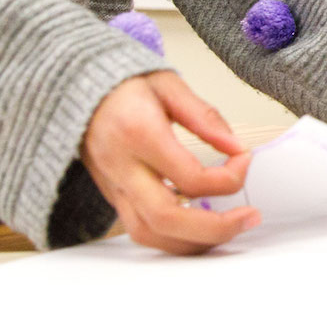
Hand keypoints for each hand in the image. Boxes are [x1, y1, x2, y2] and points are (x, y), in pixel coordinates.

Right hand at [80, 71, 259, 253]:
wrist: (77, 90)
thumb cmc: (122, 85)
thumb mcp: (168, 84)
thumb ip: (204, 117)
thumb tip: (236, 146)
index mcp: (137, 134)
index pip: (190, 178)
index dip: (229, 177)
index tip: (244, 159)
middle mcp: (121, 168)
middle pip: (167, 219)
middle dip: (216, 228)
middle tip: (249, 218)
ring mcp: (113, 187)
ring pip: (150, 234)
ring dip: (195, 241)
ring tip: (229, 227)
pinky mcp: (112, 197)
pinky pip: (141, 230)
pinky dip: (174, 237)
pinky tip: (200, 226)